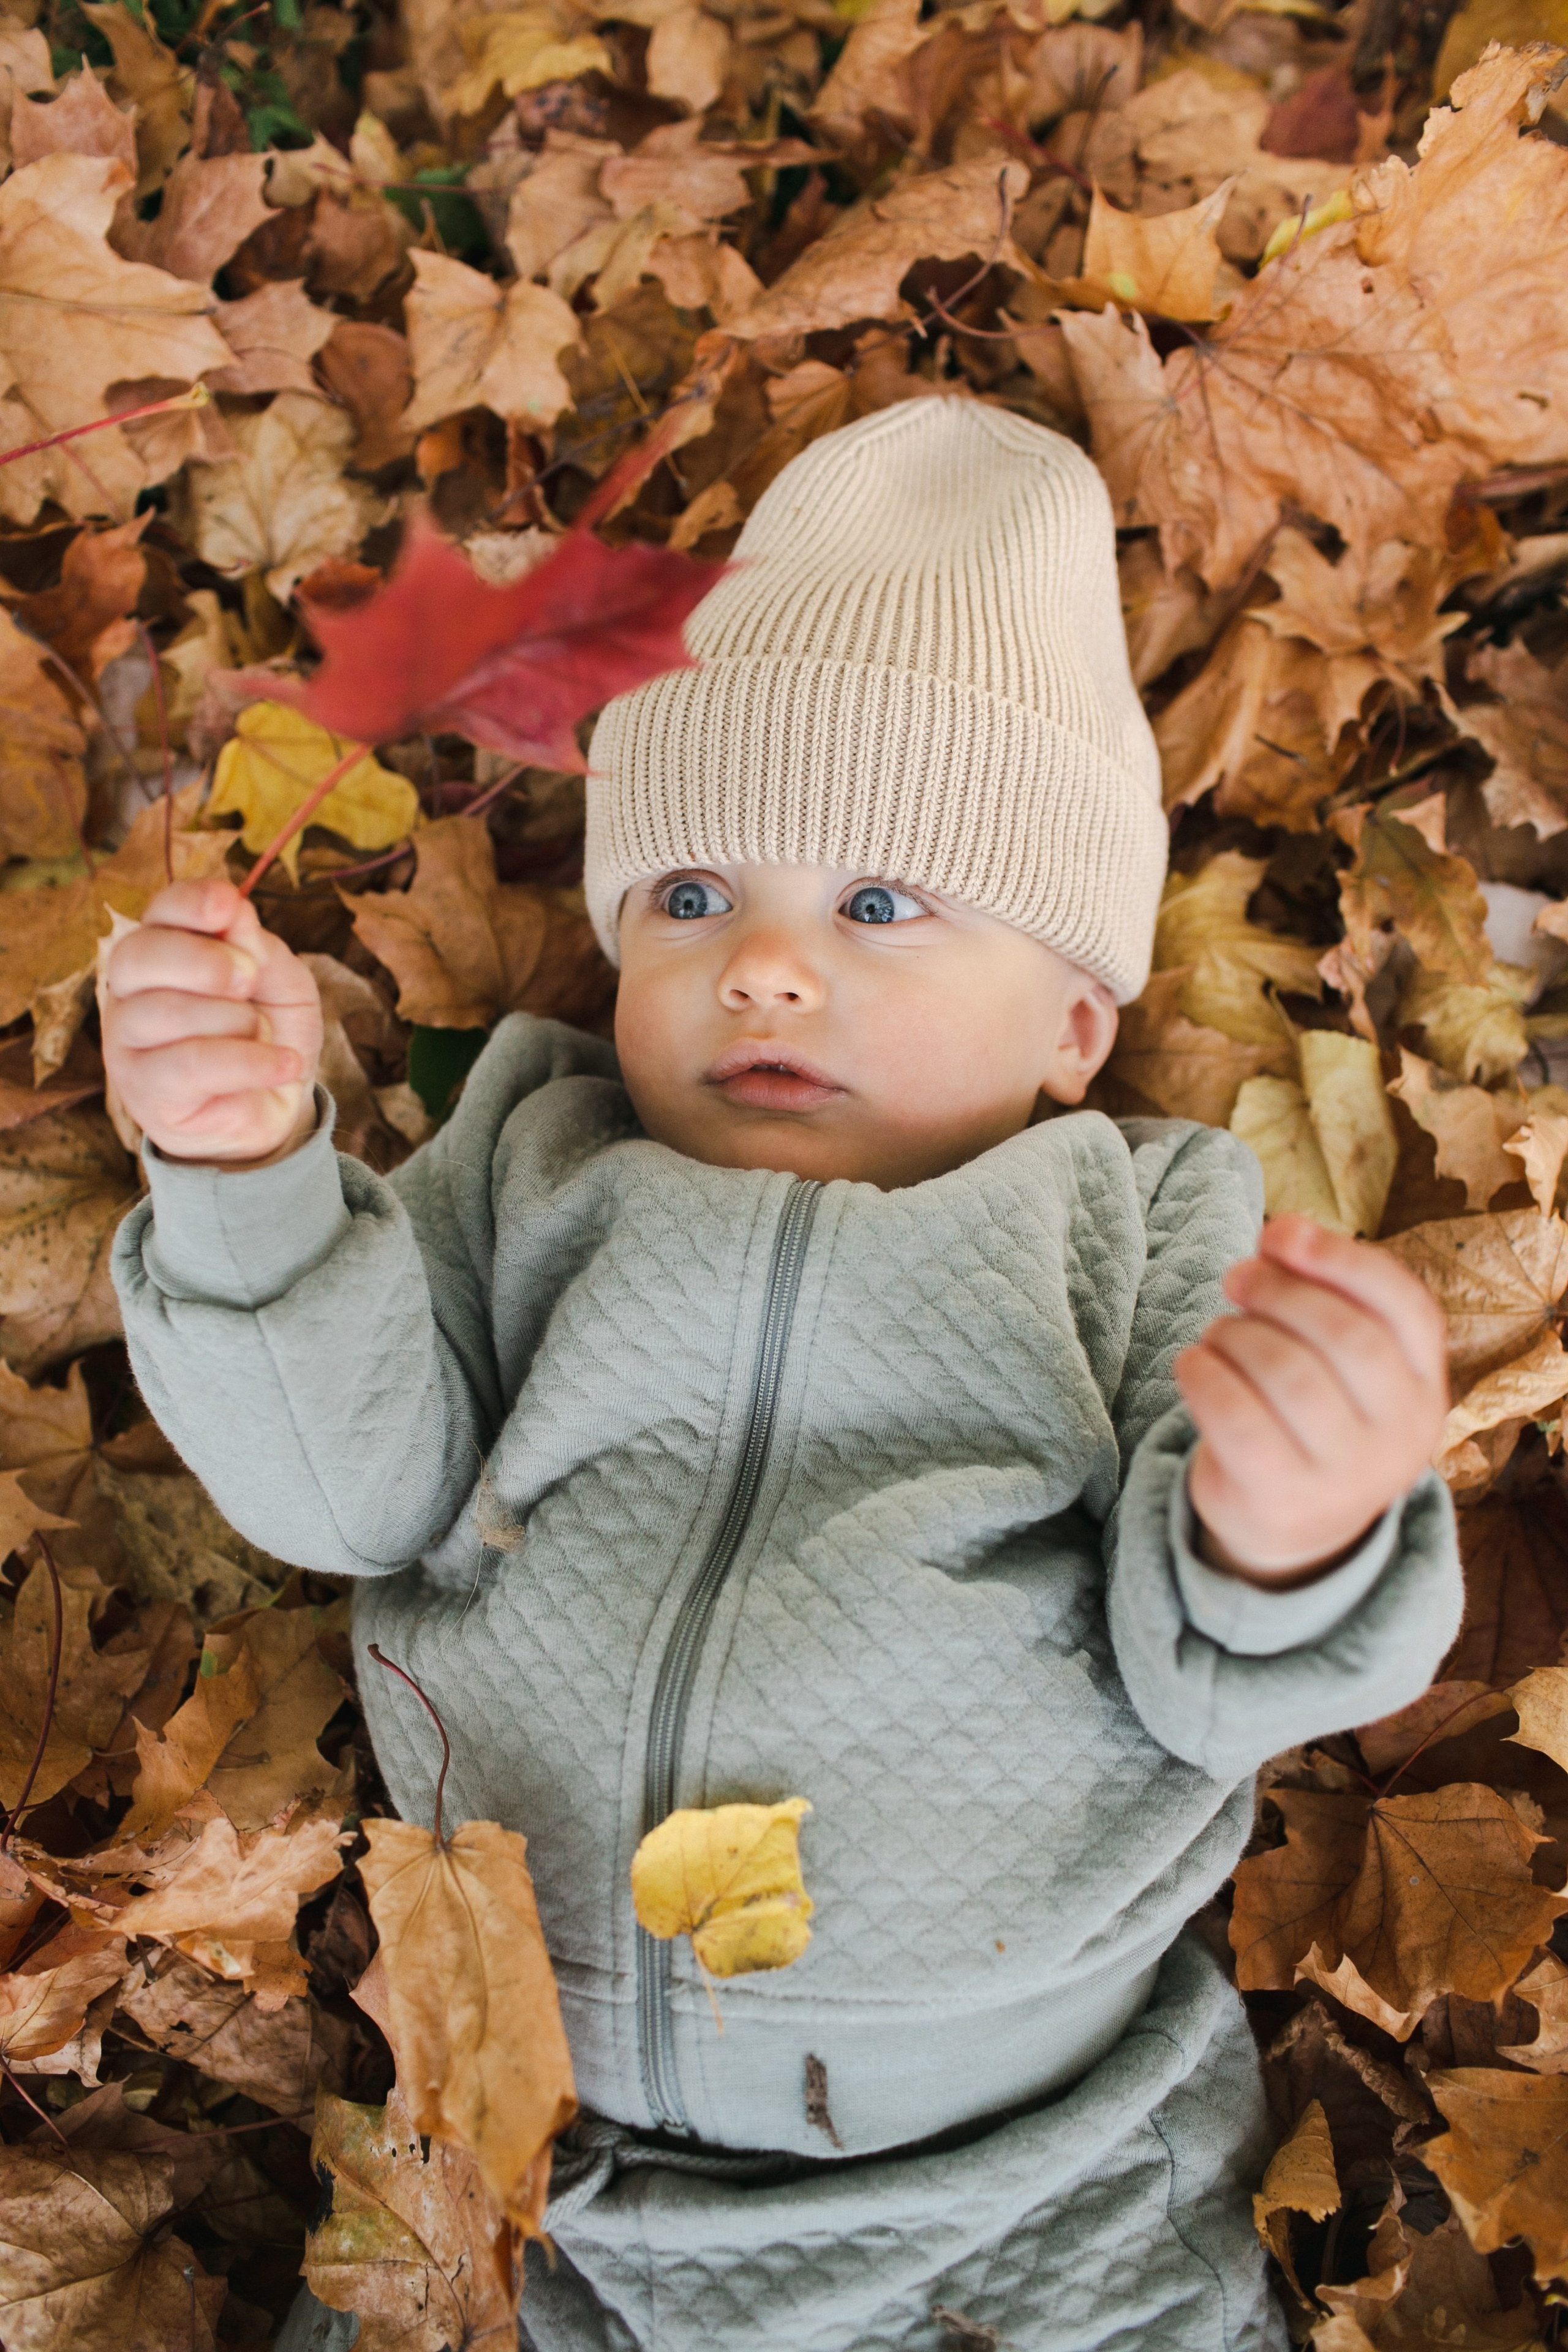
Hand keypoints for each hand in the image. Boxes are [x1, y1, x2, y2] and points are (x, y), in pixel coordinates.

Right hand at [101, 878, 322, 1166]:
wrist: (273, 1106)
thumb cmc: (267, 1033)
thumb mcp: (281, 983)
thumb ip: (257, 948)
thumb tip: (234, 908)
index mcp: (163, 948)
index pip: (159, 911)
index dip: (189, 903)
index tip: (226, 905)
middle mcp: (131, 989)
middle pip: (140, 955)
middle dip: (205, 961)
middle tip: (249, 980)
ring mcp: (127, 1040)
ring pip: (166, 1012)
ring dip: (235, 1021)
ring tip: (264, 1034)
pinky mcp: (142, 1089)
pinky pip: (189, 1065)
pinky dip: (248, 1062)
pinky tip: (285, 1065)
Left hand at [1174, 1215, 1448, 1584]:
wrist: (1291, 1524)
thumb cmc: (1312, 1414)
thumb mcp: (1337, 1358)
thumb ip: (1322, 1292)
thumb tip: (1281, 1231)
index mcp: (1423, 1385)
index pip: (1407, 1308)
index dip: (1342, 1259)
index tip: (1281, 1231)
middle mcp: (1400, 1433)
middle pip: (1346, 1336)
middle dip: (1279, 1291)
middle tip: (1237, 1277)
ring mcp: (1347, 1474)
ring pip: (1289, 1374)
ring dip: (1237, 1334)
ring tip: (1218, 1333)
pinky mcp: (1283, 1498)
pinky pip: (1238, 1419)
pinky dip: (1205, 1376)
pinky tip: (1194, 1365)